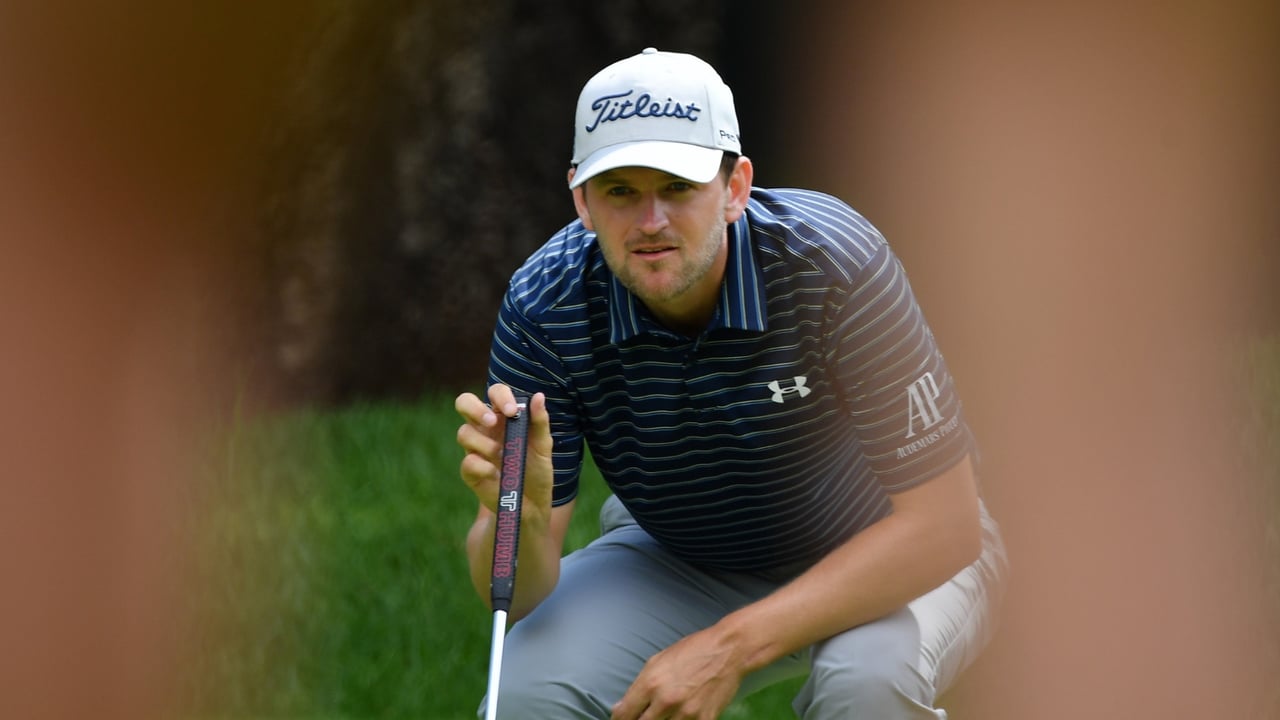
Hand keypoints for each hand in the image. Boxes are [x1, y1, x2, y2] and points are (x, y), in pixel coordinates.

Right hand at [455, 385, 553, 529]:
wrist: (533, 505)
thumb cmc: (537, 470)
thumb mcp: (543, 446)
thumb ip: (540, 422)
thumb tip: (538, 396)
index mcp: (503, 418)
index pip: (494, 393)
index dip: (500, 396)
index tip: (513, 411)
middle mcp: (485, 430)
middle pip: (464, 402)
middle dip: (475, 409)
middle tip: (492, 422)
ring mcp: (475, 450)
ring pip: (464, 433)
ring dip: (484, 443)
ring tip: (502, 455)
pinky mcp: (471, 472)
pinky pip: (467, 462)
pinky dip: (482, 466)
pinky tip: (496, 473)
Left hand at [611, 627, 744, 719]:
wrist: (729, 650)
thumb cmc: (692, 650)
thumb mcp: (658, 660)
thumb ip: (638, 686)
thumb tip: (620, 707)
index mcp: (651, 683)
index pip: (624, 714)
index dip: (620, 719)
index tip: (623, 719)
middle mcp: (666, 700)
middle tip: (645, 717)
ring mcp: (687, 713)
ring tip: (664, 715)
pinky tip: (682, 717)